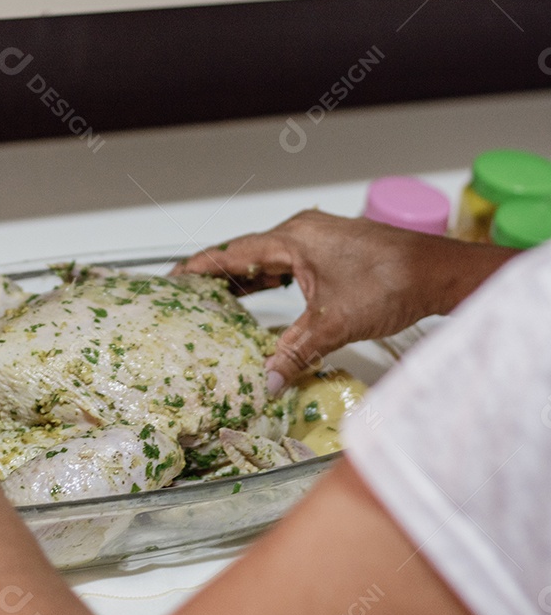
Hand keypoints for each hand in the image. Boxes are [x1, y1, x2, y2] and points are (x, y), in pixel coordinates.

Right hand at [176, 210, 516, 391]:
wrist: (438, 273)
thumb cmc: (393, 281)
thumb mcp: (335, 322)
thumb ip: (296, 352)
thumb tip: (266, 382)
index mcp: (294, 237)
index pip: (234, 252)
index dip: (202, 267)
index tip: (175, 278)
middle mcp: (304, 232)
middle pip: (248, 254)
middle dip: (219, 276)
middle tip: (189, 296)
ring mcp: (320, 241)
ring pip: (269, 260)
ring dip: (246, 281)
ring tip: (217, 302)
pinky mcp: (334, 253)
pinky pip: (289, 265)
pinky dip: (271, 282)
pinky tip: (264, 302)